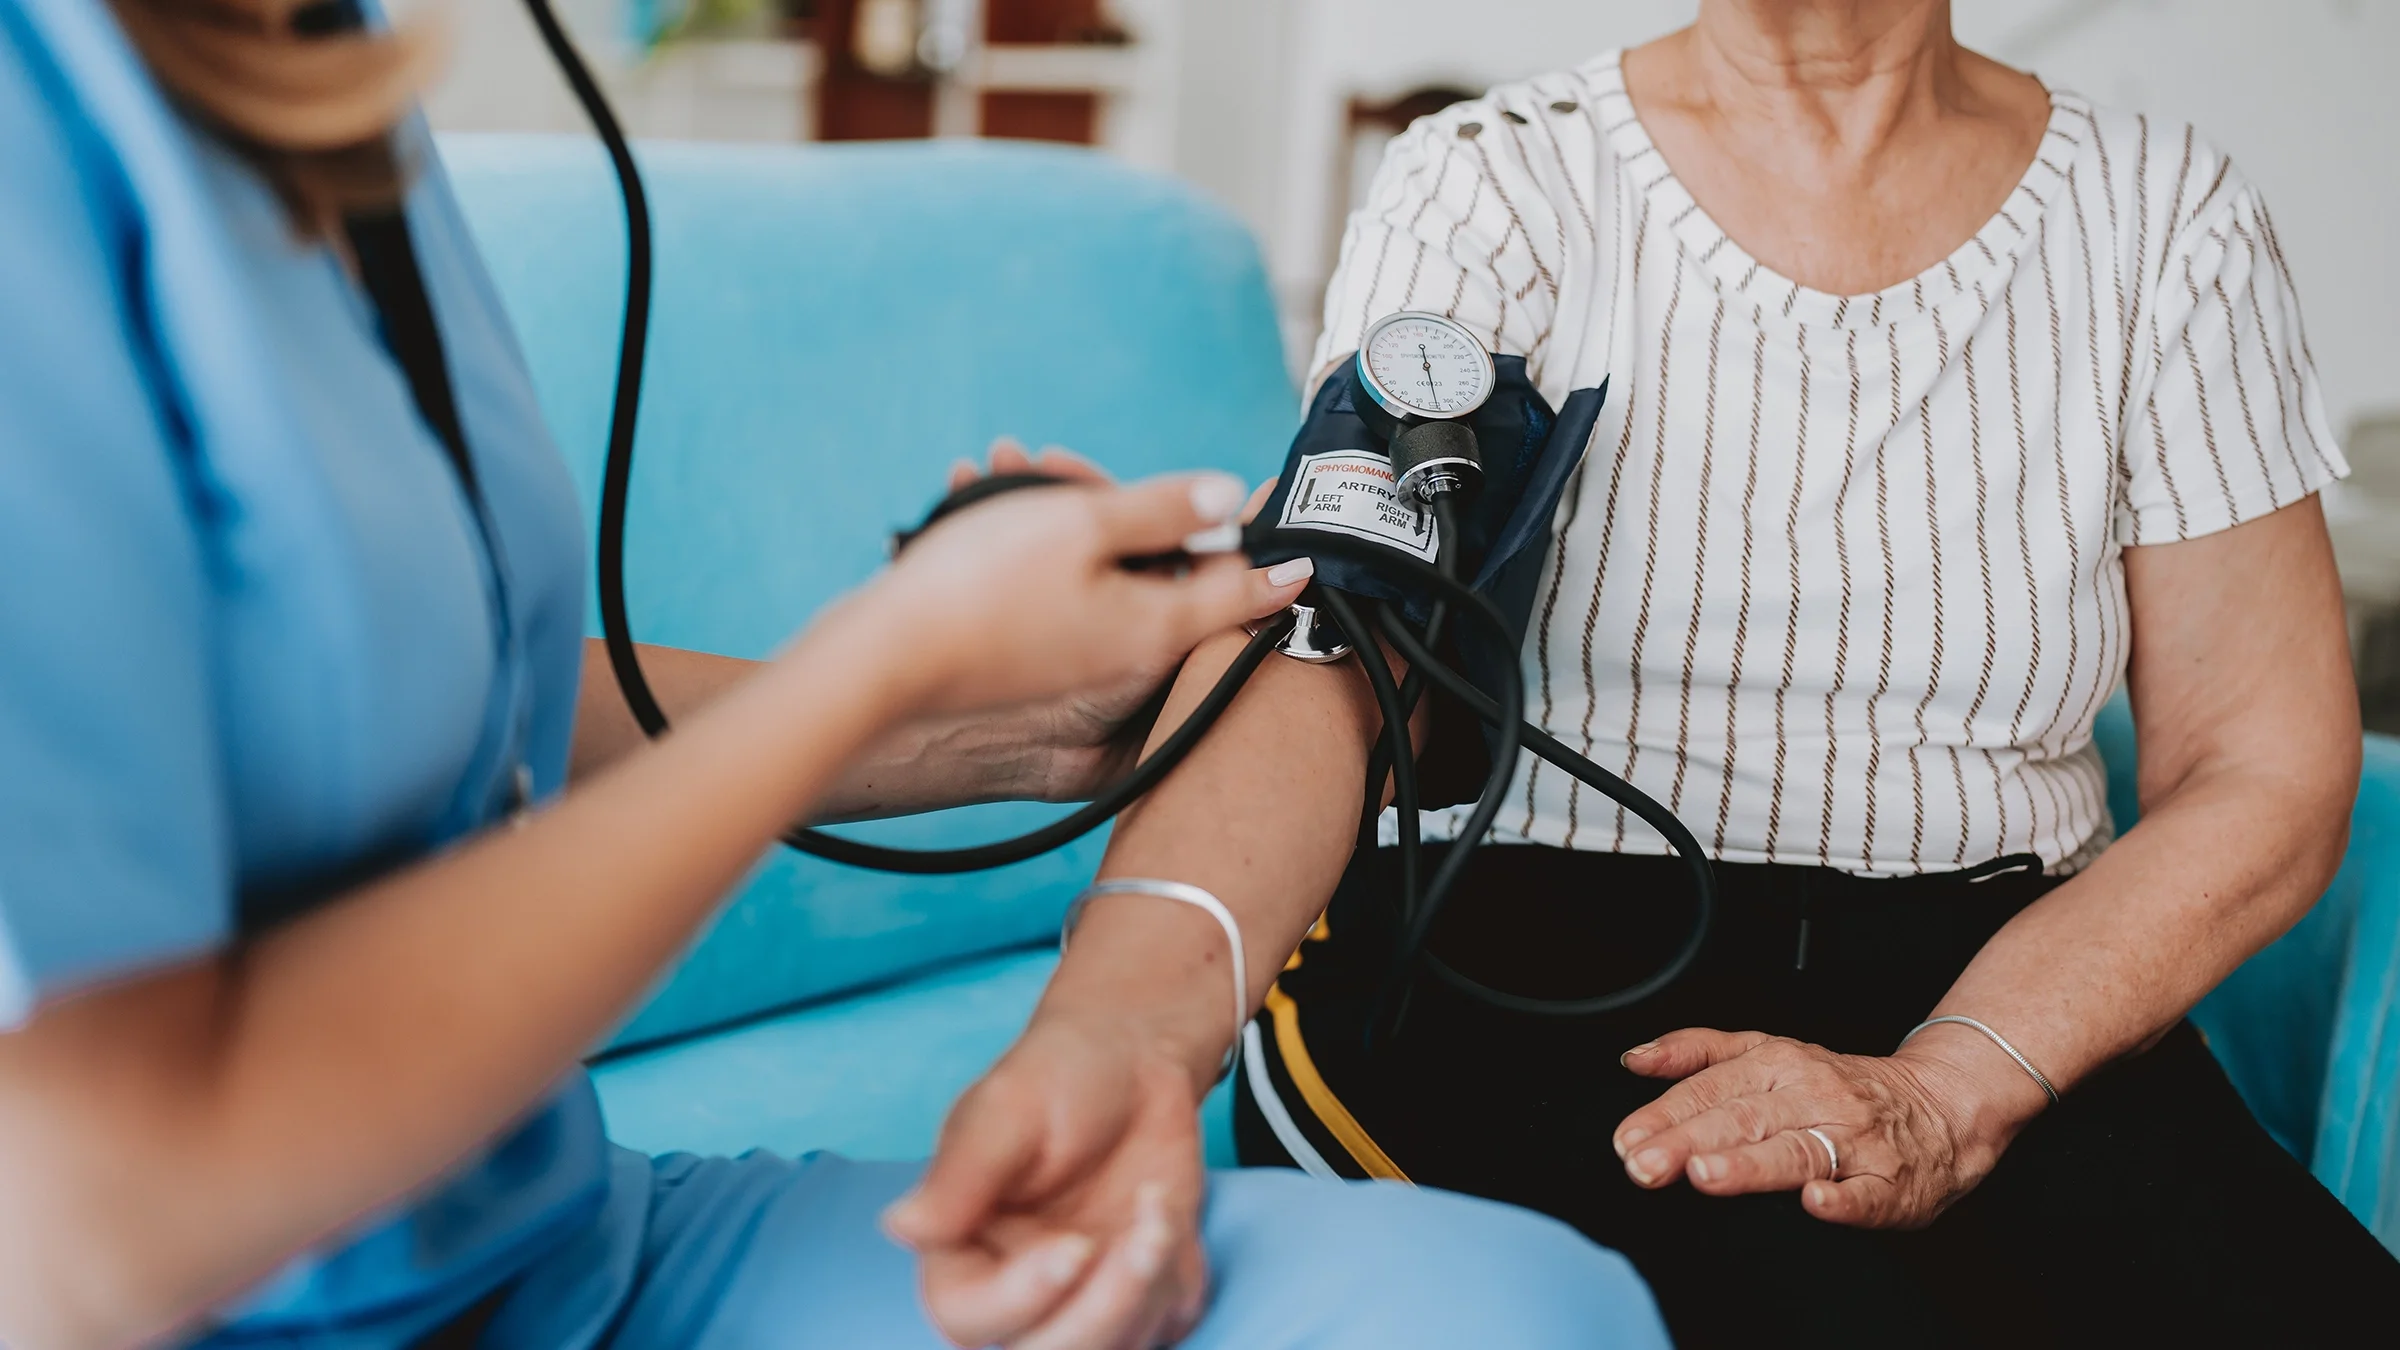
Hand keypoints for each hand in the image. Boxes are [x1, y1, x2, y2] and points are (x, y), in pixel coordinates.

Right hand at [884, 1010, 1209, 1348]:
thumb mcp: (1006, 1108)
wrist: (1135, 1060)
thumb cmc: (1059, 1075)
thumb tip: (900, 1227)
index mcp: (962, 1247)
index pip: (966, 1316)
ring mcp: (1083, 1295)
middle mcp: (1018, 1286)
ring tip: (1156, 1212)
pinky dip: (1173, 1282)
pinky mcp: (1141, 1292)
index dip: (1020, 1299)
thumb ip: (959, 1175)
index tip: (1074, 1248)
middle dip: (1101, 1309)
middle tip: (1142, 1238)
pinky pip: (1162, 1326)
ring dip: (1145, 1291)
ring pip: (1108, 1348)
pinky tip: (1164, 1214)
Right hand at [930, 441, 1297, 796]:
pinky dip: (1032, 549)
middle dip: (1124, 509)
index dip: (1275, 559)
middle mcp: (1128, 654)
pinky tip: (975, 505)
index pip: (1243, 592)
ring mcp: (1081, 662)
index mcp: (1157, 627)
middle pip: (1163, 574)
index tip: (1304, 549)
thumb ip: (1164, 510)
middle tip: (1063, 466)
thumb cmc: (980, 592)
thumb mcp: (1083, 527)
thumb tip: (1228, 498)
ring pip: (1099, 575)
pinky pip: (1057, 593)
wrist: (882, 664)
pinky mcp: (1037, 662)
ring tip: (997, 470)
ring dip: (1064, 518)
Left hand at [1610, 1027, 2048, 1229]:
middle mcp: (1813, 1096)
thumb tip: (1635, 1058)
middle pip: (1745, 1118)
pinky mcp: (1891, 1183)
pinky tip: (1816, 1204)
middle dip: (1690, 1142)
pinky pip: (1866, 1193)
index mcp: (1778, 1064)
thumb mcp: (1766, 1050)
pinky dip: (1842, 1200)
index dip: (1667, 1114)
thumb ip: (1698, 1052)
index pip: (1713, 1088)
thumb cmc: (1840, 1085)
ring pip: (1798, 1151)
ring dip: (1751, 1163)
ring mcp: (1854, 1140)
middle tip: (1647, 1164)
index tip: (1628, 1139)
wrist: (1942, 1104)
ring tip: (1707, 1174)